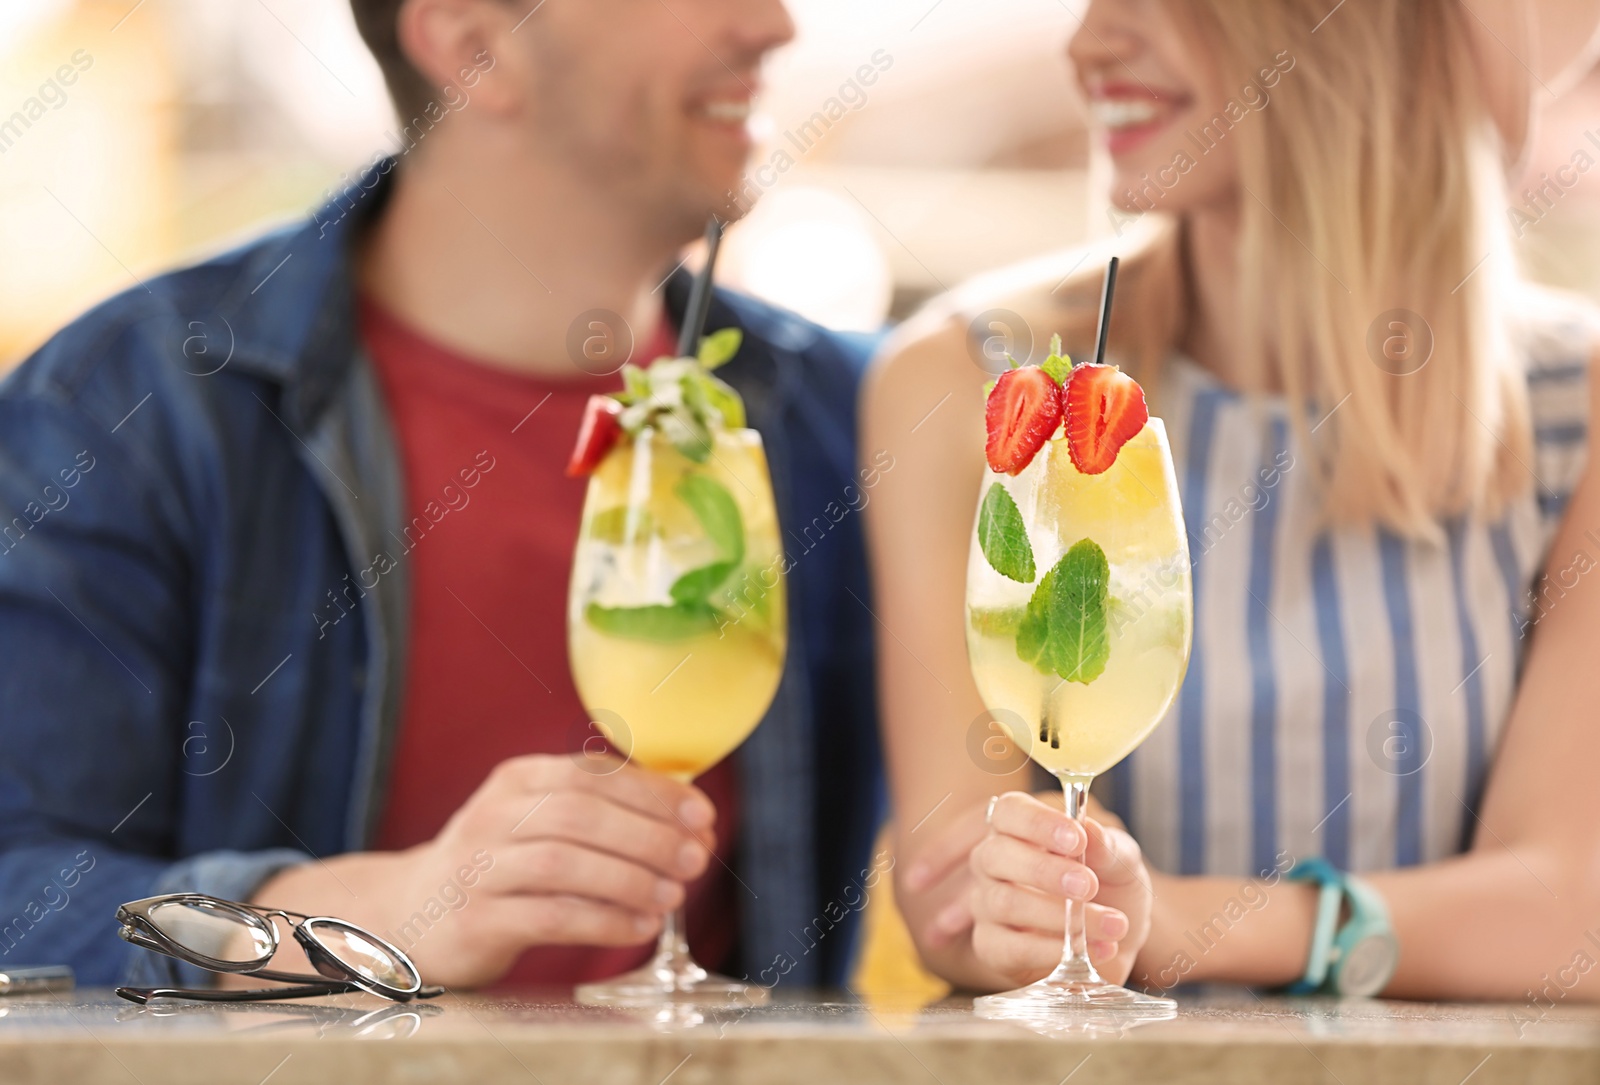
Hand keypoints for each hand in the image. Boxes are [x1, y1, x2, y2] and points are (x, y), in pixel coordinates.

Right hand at [249, 754, 715, 987]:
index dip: (652, 792)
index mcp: (518, 780)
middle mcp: (494, 815)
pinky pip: (548, 916)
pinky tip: (639, 927)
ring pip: (564, 862)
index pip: (591, 773)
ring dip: (629, 878)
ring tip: (673, 895)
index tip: (701, 814)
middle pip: (581, 814)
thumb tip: (692, 824)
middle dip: (648, 835)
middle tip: (696, 858)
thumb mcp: (540, 822)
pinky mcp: (475, 919)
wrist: (411, 915)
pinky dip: (602, 920)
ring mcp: (479, 867)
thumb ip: (604, 814)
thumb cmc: (500, 866)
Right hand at [967, 791, 1152, 986]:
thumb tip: (1090, 829)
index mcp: (1020, 829)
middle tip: (1088, 886)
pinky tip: (1089, 949)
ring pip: (1004, 903)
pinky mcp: (992, 948)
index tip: (1077, 839)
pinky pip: (1009, 948)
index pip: (1009, 811)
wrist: (1117, 943)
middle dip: (1044, 870)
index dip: (1038, 822)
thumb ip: (1108, 847)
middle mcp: (994, 863)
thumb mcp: (1123, 865)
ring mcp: (987, 906)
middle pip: (996, 854)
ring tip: (1110, 924)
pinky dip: (1051, 950)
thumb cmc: (1112, 891)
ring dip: (1059, 916)